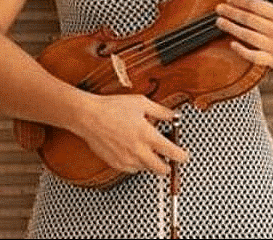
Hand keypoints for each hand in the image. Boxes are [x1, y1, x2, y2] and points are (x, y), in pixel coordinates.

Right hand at [71, 93, 187, 175]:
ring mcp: (126, 159)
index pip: (173, 153)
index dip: (183, 156)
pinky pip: (132, 169)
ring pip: (146, 169)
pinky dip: (136, 163)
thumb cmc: (112, 108)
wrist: (88, 116)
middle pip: (161, 169)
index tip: (184, 156)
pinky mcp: (116, 163)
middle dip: (168, 166)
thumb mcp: (141, 103)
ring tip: (146, 148)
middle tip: (168, 158)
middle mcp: (138, 150)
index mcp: (147, 135)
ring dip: (150, 163)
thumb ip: (161, 111)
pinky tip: (133, 150)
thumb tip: (174, 115)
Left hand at [213, 0, 272, 70]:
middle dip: (231, 13)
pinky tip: (232, 44)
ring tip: (220, 22)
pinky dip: (242, 51)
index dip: (240, 1)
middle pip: (249, 19)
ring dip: (231, 28)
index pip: (256, 5)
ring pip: (249, 36)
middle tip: (219, 9)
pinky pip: (255, 56)